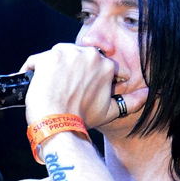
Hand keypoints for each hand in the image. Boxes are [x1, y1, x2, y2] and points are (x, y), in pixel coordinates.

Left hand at [21, 44, 147, 130]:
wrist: (59, 126)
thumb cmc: (82, 120)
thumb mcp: (111, 111)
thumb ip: (131, 100)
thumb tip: (149, 93)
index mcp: (104, 65)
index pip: (90, 63)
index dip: (81, 75)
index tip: (74, 87)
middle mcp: (88, 55)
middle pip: (72, 58)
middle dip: (65, 72)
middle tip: (59, 91)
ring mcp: (67, 54)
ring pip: (54, 58)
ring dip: (49, 71)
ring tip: (46, 89)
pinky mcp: (46, 59)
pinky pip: (34, 61)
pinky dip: (30, 72)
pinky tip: (32, 84)